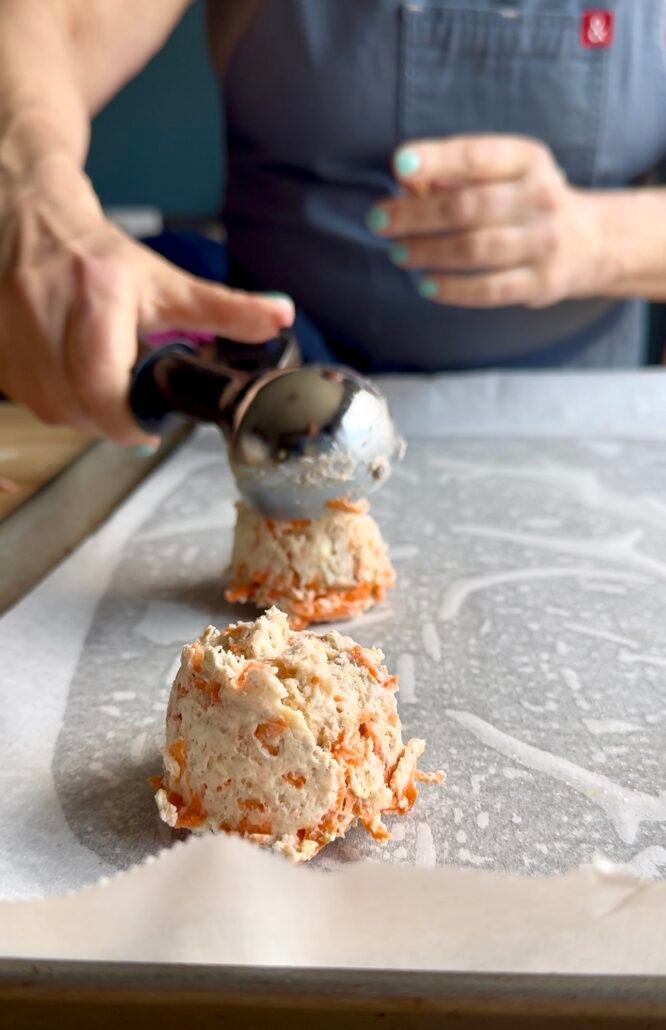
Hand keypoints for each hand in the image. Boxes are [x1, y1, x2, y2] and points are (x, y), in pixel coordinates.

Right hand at [0, 154, 293, 445]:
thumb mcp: (167, 282)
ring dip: (79, 413)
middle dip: (106, 420)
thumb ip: (226, 310)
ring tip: (99, 388)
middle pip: (73, 407)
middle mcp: (44, 310)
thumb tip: (281, 318)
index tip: (145, 429)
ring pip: (47, 408)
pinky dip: (51, 401)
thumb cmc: (99, 256)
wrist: (28, 217)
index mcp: (96, 296)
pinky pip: (24, 398)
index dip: (125, 421)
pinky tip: (68, 380)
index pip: (100, 385)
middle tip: (127, 410)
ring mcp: (8, 329)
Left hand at [368, 135, 616, 308]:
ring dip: (428, 252)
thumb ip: (457, 174)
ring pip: (476, 249)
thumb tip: (406, 181)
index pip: (478, 156)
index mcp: (528, 160)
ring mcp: (544, 242)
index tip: (400, 165)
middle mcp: (541, 197)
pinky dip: (453, 288)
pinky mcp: (542, 282)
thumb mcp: (504, 172)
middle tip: (379, 222)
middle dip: (416, 215)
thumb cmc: (525, 201)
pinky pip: (489, 289)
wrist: (591, 241)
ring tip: (398, 254)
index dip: (437, 159)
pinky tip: (425, 284)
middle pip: (468, 206)